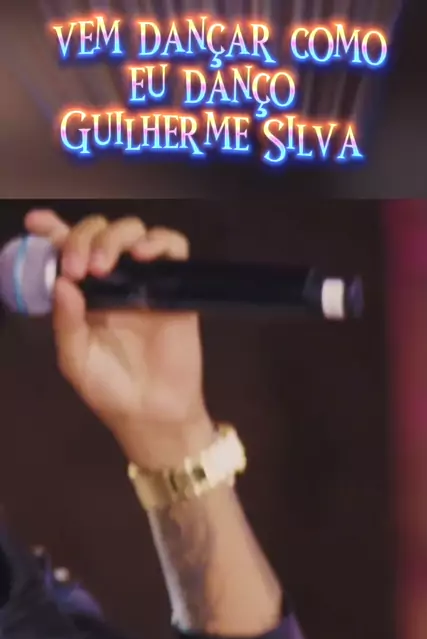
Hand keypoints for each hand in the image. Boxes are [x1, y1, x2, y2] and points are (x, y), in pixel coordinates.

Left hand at [24, 209, 212, 467]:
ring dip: (114, 238)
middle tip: (78, 267)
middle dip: (82, 238)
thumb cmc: (110, 390)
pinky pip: (174, 247)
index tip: (36, 223)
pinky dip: (160, 240)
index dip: (52, 230)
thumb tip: (61, 282)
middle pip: (98, 232)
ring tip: (104, 267)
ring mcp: (144, 281)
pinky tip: (145, 255)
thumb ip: (66, 322)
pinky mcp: (174, 287)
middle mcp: (112, 280)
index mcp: (82, 294)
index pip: (66, 250)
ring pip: (132, 231)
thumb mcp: (75, 360)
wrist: (152, 413)